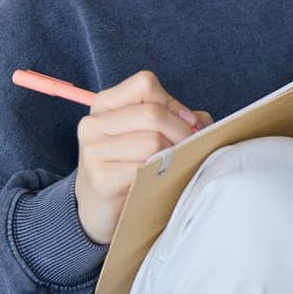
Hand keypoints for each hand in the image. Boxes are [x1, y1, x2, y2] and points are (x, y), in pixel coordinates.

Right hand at [73, 70, 211, 243]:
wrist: (100, 209)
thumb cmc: (132, 164)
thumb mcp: (148, 132)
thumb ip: (176, 118)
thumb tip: (199, 123)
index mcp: (105, 104)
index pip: (145, 84)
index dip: (172, 103)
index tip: (184, 124)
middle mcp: (93, 123)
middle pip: (152, 113)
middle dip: (180, 131)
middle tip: (188, 149)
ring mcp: (93, 151)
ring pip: (152, 141)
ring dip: (172, 155)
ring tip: (172, 166)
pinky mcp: (101, 178)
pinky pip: (144, 169)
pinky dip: (160, 174)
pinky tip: (157, 182)